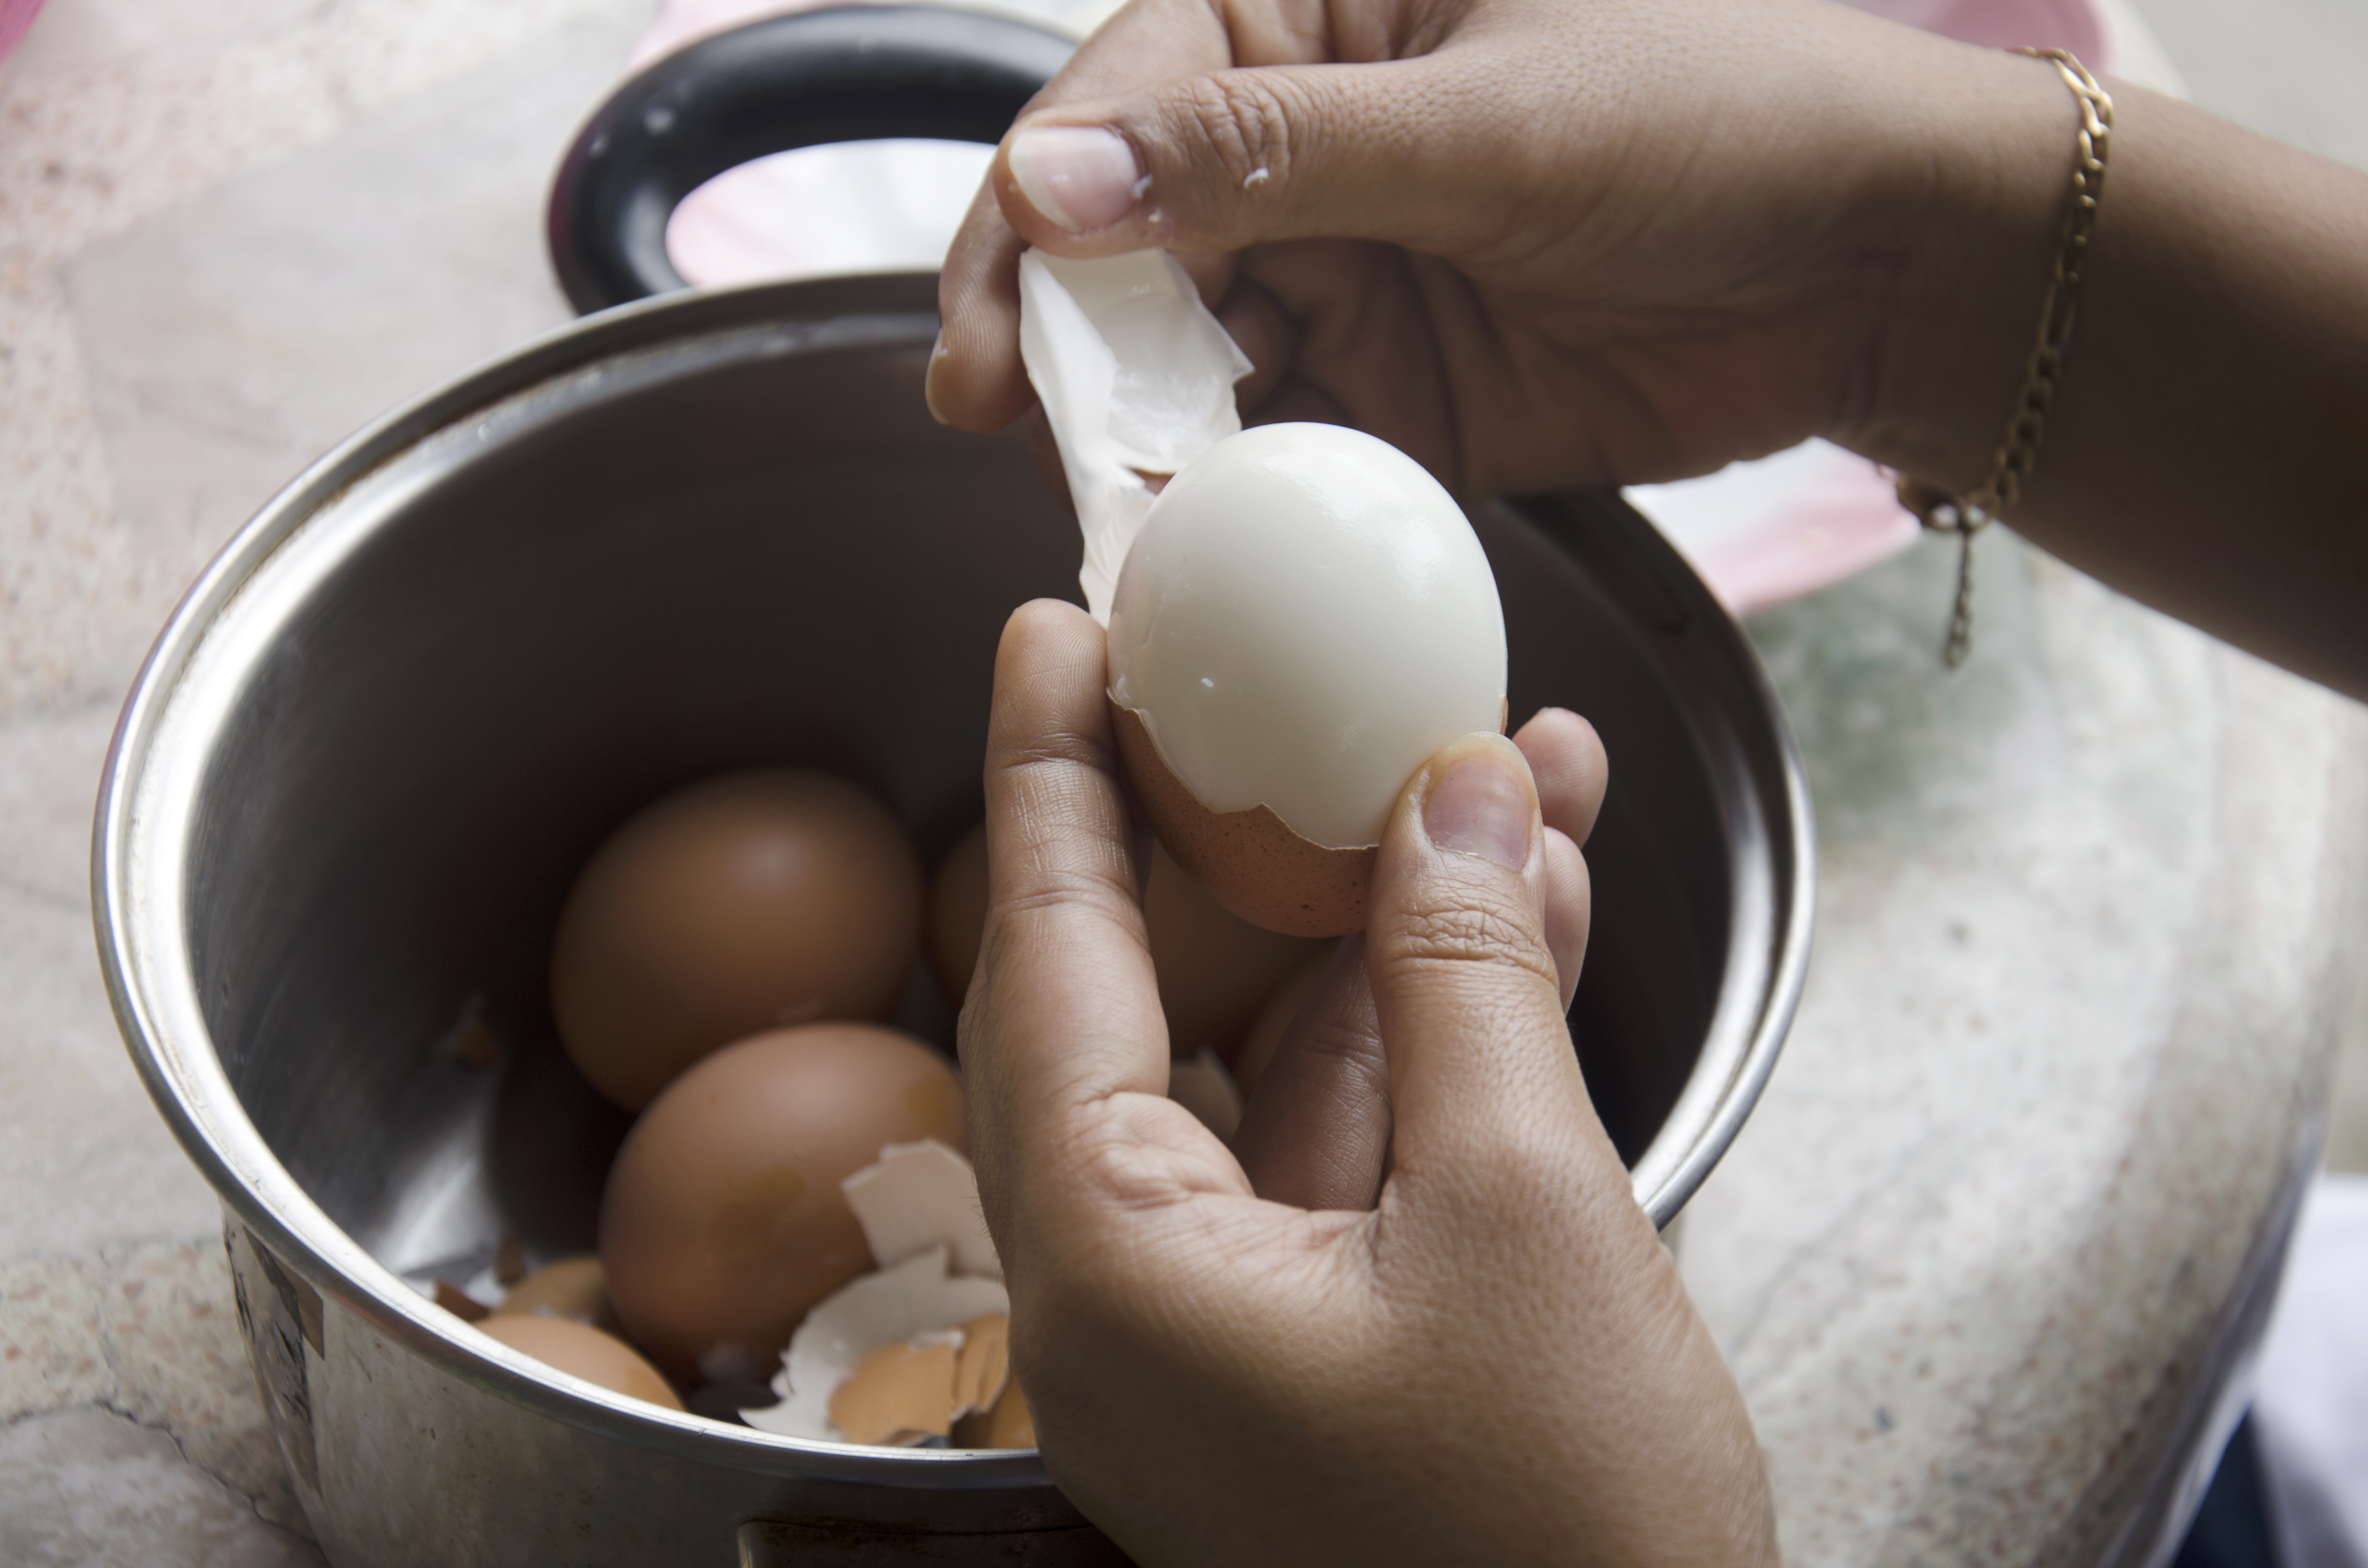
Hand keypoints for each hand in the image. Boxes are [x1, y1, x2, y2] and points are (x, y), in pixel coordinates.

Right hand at [931, 0, 2070, 498]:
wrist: (1878, 262)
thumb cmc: (1718, 118)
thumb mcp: (1489, 125)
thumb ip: (1272, 157)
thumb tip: (1054, 182)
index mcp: (1309, 15)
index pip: (1116, 107)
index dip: (1030, 220)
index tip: (982, 336)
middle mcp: (1301, 145)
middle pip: (1120, 245)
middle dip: (1060, 343)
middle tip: (1008, 434)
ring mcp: (1341, 273)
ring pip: (1181, 362)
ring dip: (1135, 439)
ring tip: (1100, 514)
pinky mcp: (1388, 394)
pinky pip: (1272, 452)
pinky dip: (1229, 504)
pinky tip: (1190, 547)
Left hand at [958, 599, 1775, 1567]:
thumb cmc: (1565, 1546)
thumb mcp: (1529, 1218)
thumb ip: (1469, 984)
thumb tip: (1452, 791)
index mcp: (1112, 1273)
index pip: (1045, 965)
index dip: (1047, 779)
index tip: (1048, 633)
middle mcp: (1135, 1297)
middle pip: (1153, 997)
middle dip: (1240, 826)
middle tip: (1254, 669)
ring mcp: (1231, 1325)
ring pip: (1283, 1060)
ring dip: (1391, 919)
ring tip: (1499, 759)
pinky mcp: (1327, 1344)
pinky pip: (1356, 1145)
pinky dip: (1437, 1032)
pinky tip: (1530, 905)